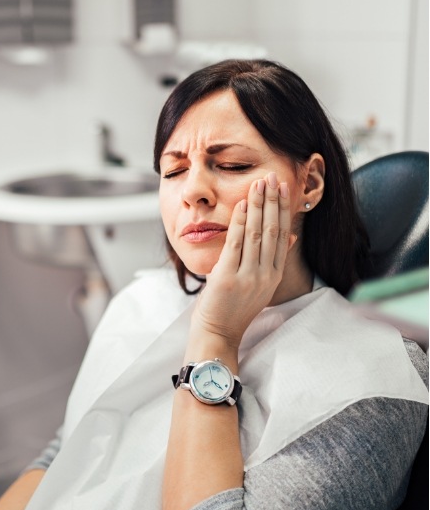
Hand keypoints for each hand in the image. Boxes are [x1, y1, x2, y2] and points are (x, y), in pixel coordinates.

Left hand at [189, 172, 295, 350]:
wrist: (218, 332)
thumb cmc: (234, 307)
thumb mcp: (261, 284)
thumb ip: (274, 259)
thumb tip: (290, 235)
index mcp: (273, 275)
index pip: (282, 235)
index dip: (283, 210)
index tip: (283, 188)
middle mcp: (265, 275)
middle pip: (273, 231)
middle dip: (273, 201)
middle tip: (273, 177)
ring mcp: (248, 277)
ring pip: (257, 234)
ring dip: (258, 206)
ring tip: (259, 184)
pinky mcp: (229, 278)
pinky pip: (236, 244)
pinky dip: (240, 222)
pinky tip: (243, 204)